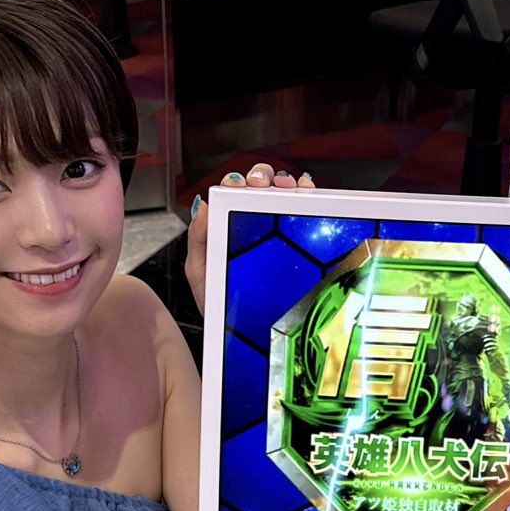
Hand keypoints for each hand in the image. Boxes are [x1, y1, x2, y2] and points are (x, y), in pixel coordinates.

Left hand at [186, 162, 316, 317]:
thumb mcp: (200, 273)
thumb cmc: (219, 303)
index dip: (237, 182)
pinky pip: (307, 213)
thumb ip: (198, 239)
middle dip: (264, 177)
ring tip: (290, 188)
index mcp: (227, 224)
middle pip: (261, 186)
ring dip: (288, 183)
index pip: (232, 192)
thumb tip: (202, 205)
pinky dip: (311, 198)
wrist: (241, 333)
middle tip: (264, 186)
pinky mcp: (298, 242)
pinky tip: (309, 197)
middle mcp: (253, 224)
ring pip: (285, 195)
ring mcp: (277, 231)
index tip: (240, 185)